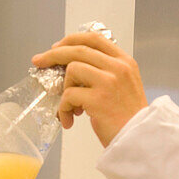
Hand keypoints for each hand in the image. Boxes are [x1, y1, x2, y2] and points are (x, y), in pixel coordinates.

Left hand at [31, 31, 148, 146]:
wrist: (139, 140)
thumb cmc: (128, 120)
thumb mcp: (124, 86)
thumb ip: (105, 73)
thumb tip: (74, 70)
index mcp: (124, 61)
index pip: (94, 39)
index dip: (72, 39)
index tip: (57, 47)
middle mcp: (118, 67)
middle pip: (78, 49)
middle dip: (53, 55)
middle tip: (39, 62)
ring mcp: (108, 81)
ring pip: (72, 70)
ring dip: (64, 90)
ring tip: (70, 109)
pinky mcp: (98, 99)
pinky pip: (68, 95)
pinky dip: (63, 109)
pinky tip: (69, 121)